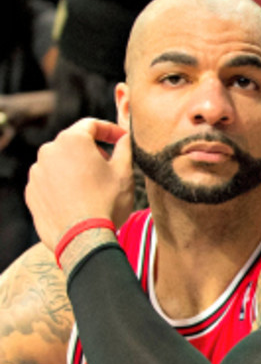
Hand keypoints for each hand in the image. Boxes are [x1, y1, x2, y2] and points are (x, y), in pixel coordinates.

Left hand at [25, 119, 134, 247]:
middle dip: (92, 150)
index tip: (122, 139)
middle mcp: (49, 151)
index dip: (110, 130)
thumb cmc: (106, 202)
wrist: (82, 238)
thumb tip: (126, 138)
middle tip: (110, 165)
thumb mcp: (124, 172)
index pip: (92, 125)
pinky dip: (63, 184)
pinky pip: (50, 181)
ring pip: (60, 162)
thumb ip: (125, 148)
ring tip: (94, 187)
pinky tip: (79, 199)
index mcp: (72, 140)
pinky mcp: (31, 192)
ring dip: (76, 168)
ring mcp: (37, 173)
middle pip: (73, 143)